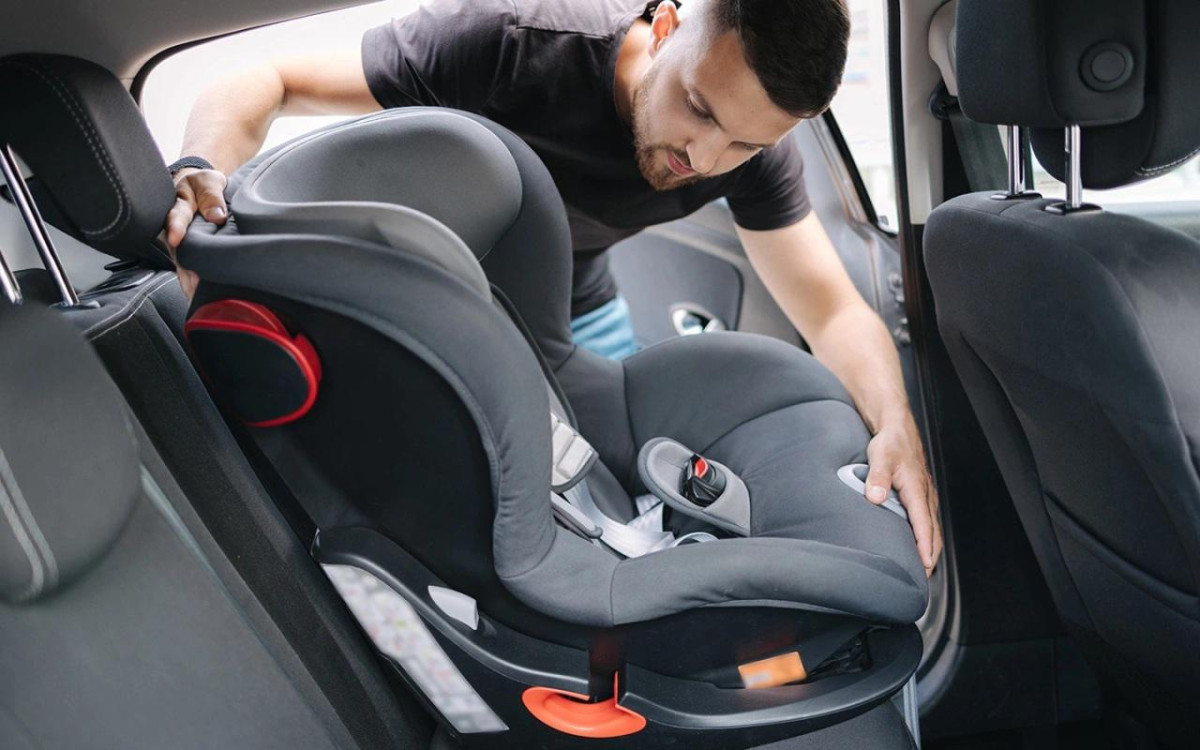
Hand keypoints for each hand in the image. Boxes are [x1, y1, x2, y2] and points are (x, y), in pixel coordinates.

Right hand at [165, 166, 227, 298]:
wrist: (201, 187)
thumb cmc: (204, 183)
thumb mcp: (208, 181)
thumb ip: (211, 195)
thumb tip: (217, 216)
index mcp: (180, 205)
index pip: (175, 216)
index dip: (175, 227)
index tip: (176, 239)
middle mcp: (177, 225)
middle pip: (178, 247)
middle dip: (184, 266)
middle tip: (192, 284)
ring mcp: (182, 240)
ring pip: (183, 261)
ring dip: (189, 279)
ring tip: (195, 295)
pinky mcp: (188, 251)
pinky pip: (189, 266)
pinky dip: (192, 281)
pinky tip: (196, 295)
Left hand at [864, 415, 942, 577]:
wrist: (897, 428)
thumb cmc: (890, 442)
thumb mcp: (879, 456)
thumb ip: (877, 478)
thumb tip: (875, 497)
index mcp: (916, 488)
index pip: (923, 523)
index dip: (924, 545)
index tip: (926, 564)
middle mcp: (925, 494)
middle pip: (933, 531)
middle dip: (931, 554)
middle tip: (925, 577)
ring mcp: (925, 495)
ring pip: (932, 527)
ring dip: (930, 547)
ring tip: (924, 568)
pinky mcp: (921, 494)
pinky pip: (928, 520)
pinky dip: (928, 536)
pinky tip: (920, 545)